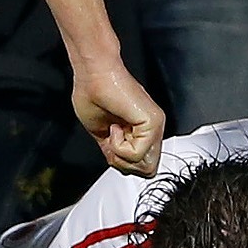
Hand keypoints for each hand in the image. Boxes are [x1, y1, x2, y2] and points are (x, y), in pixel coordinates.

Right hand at [72, 58, 165, 174]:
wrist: (92, 76)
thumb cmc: (92, 95)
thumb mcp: (102, 134)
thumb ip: (116, 151)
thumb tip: (120, 164)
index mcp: (143, 130)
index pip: (143, 167)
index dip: (122, 163)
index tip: (109, 143)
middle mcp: (154, 129)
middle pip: (147, 171)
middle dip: (123, 163)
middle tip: (111, 142)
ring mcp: (156, 126)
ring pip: (145, 166)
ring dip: (121, 154)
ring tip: (113, 131)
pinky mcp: (152, 123)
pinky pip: (136, 154)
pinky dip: (119, 146)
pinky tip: (115, 126)